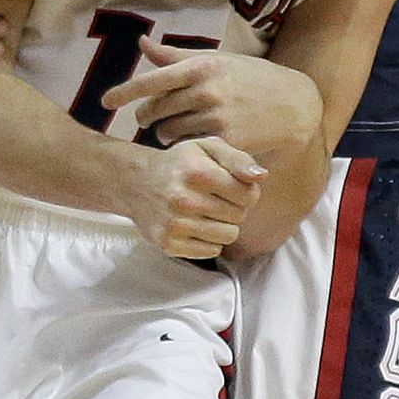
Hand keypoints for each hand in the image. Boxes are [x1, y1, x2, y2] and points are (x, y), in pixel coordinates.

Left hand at [103, 37, 323, 156]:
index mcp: (200, 66)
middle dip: (145, 116)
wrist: (294, 105)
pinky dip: (184, 146)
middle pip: (155, 110)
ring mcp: (217, 117)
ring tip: (170, 130)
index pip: (151, 80)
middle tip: (144, 120)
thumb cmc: (250, 78)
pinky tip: (190, 143)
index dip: (123, 92)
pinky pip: (190, 147)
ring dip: (163, 133)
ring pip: (169, 131)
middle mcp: (206, 90)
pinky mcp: (227, 141)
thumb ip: (176, 56)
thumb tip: (142, 43)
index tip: (104, 102)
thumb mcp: (216, 59)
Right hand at [124, 137, 265, 259]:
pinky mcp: (168, 243)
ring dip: (222, 225)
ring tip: (206, 211)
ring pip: (228, 236)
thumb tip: (261, 176)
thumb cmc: (180, 163)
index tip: (231, 185)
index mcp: (197, 171)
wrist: (137, 181)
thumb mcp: (207, 148)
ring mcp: (175, 224)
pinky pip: (211, 251)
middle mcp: (184, 199)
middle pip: (239, 216)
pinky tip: (195, 225)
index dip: (245, 191)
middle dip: (233, 207)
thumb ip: (238, 158)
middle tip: (214, 197)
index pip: (249, 194)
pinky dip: (208, 240)